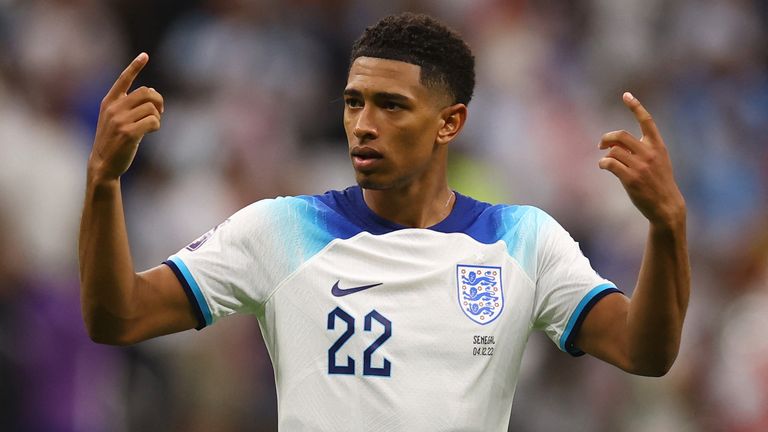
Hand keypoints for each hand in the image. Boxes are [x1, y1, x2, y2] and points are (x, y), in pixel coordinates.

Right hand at [88, 53, 163, 180]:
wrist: (103, 164)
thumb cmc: (113, 141)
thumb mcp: (115, 119)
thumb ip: (129, 105)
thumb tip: (152, 91)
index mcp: (109, 102)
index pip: (123, 79)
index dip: (135, 66)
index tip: (145, 55)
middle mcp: (113, 108)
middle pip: (147, 93)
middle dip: (158, 101)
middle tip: (160, 112)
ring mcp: (120, 120)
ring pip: (152, 108)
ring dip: (157, 116)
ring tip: (152, 125)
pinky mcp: (128, 133)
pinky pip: (153, 121)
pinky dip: (157, 125)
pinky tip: (151, 131)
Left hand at [598, 92, 685, 228]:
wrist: (666, 205)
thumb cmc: (658, 182)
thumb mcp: (656, 161)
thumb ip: (639, 150)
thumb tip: (614, 144)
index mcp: (658, 146)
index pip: (647, 121)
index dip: (636, 106)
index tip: (626, 95)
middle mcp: (650, 153)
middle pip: (621, 136)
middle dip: (607, 138)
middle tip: (601, 145)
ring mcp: (641, 166)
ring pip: (613, 151)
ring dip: (605, 154)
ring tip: (605, 161)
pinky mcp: (631, 178)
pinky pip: (610, 164)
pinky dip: (603, 163)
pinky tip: (604, 166)